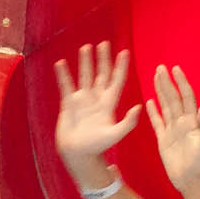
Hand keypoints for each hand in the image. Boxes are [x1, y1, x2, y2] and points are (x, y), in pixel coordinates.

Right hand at [54, 42, 137, 168]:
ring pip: (85, 76)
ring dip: (86, 62)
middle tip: (105, 43)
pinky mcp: (69, 104)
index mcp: (109, 104)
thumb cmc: (98, 147)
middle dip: (103, 59)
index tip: (124, 52)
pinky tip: (61, 63)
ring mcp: (83, 101)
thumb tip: (139, 107)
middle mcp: (97, 99)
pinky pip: (66, 85)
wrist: (78, 154)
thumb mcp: (115, 134)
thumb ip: (127, 123)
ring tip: (86, 47)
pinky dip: (63, 74)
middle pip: (101, 74)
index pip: (117, 81)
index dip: (121, 67)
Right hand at [144, 62, 199, 191]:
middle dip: (167, 82)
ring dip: (160, 92)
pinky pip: (157, 122)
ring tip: (155, 77)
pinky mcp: (163, 139)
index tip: (175, 69)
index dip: (181, 83)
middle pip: (173, 98)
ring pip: (165, 106)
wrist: (190, 180)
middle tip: (160, 68)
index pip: (187, 97)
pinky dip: (153, 112)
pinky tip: (149, 102)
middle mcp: (182, 122)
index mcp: (192, 121)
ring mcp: (172, 130)